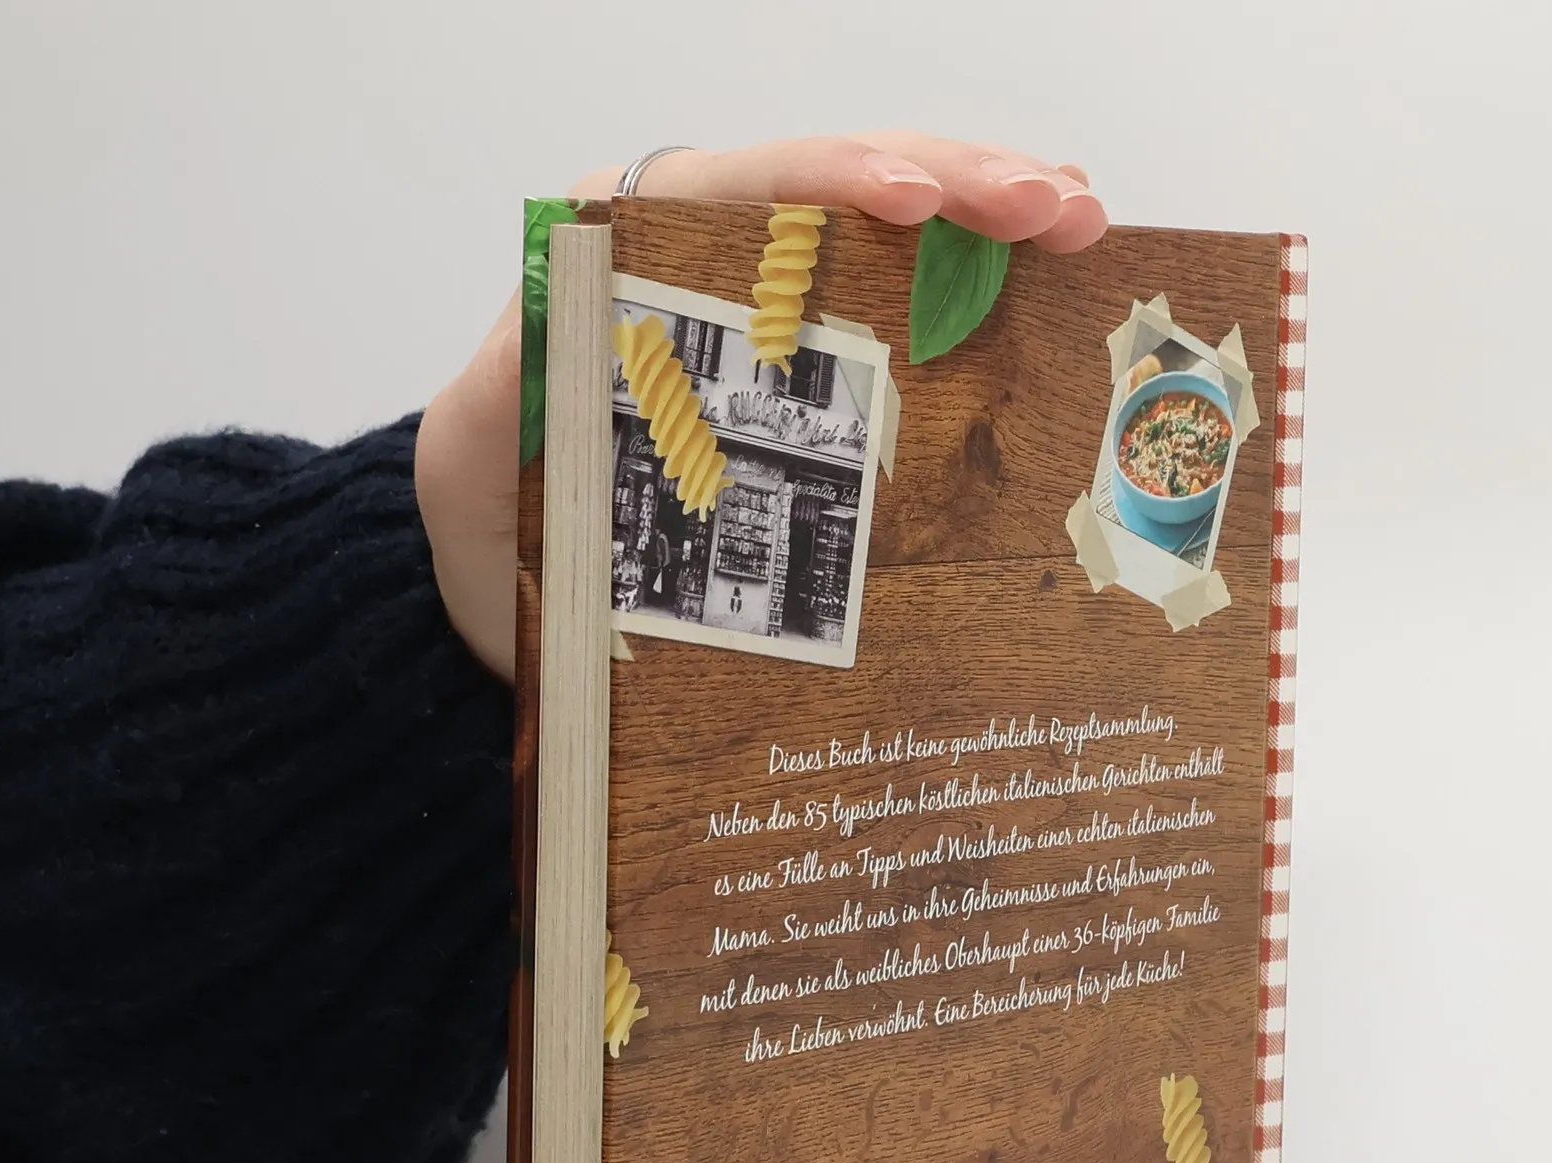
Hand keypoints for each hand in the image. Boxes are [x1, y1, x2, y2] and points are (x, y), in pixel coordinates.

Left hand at [416, 134, 1108, 678]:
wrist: (502, 592)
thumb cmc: (489, 523)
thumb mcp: (473, 453)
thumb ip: (514, 380)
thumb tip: (579, 319)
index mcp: (624, 257)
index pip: (742, 190)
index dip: (835, 181)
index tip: (915, 201)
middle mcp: (702, 264)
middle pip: (839, 192)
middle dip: (954, 185)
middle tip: (1057, 207)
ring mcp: (764, 320)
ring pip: (886, 239)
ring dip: (987, 223)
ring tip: (1078, 220)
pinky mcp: (804, 380)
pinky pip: (899, 316)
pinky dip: (975, 295)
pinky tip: (1043, 285)